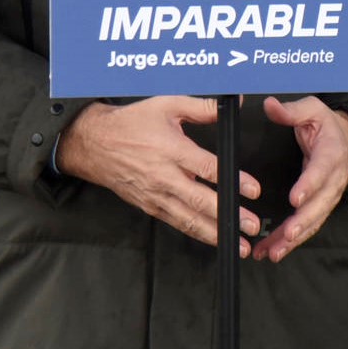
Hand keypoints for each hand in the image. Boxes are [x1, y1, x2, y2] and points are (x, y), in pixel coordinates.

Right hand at [55, 96, 261, 256]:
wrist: (95, 144)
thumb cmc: (131, 123)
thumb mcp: (167, 105)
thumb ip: (202, 107)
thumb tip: (233, 104)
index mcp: (171, 149)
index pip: (207, 168)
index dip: (232, 180)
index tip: (252, 190)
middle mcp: (163, 176)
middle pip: (200, 200)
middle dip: (228, 215)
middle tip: (251, 225)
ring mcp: (156, 195)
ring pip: (189, 219)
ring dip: (215, 233)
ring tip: (238, 244)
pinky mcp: (150, 206)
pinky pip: (176, 222)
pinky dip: (196, 233)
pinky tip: (213, 239)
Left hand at [250, 96, 347, 262]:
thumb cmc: (329, 127)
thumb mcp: (314, 110)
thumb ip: (292, 110)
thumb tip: (269, 106)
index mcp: (330, 155)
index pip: (320, 172)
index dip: (309, 185)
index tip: (295, 198)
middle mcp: (332, 181)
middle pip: (320, 205)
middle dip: (303, 222)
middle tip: (287, 234)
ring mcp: (328, 197)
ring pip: (314, 222)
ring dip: (294, 239)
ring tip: (273, 252)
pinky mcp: (321, 207)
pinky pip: (308, 227)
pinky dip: (291, 242)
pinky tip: (272, 252)